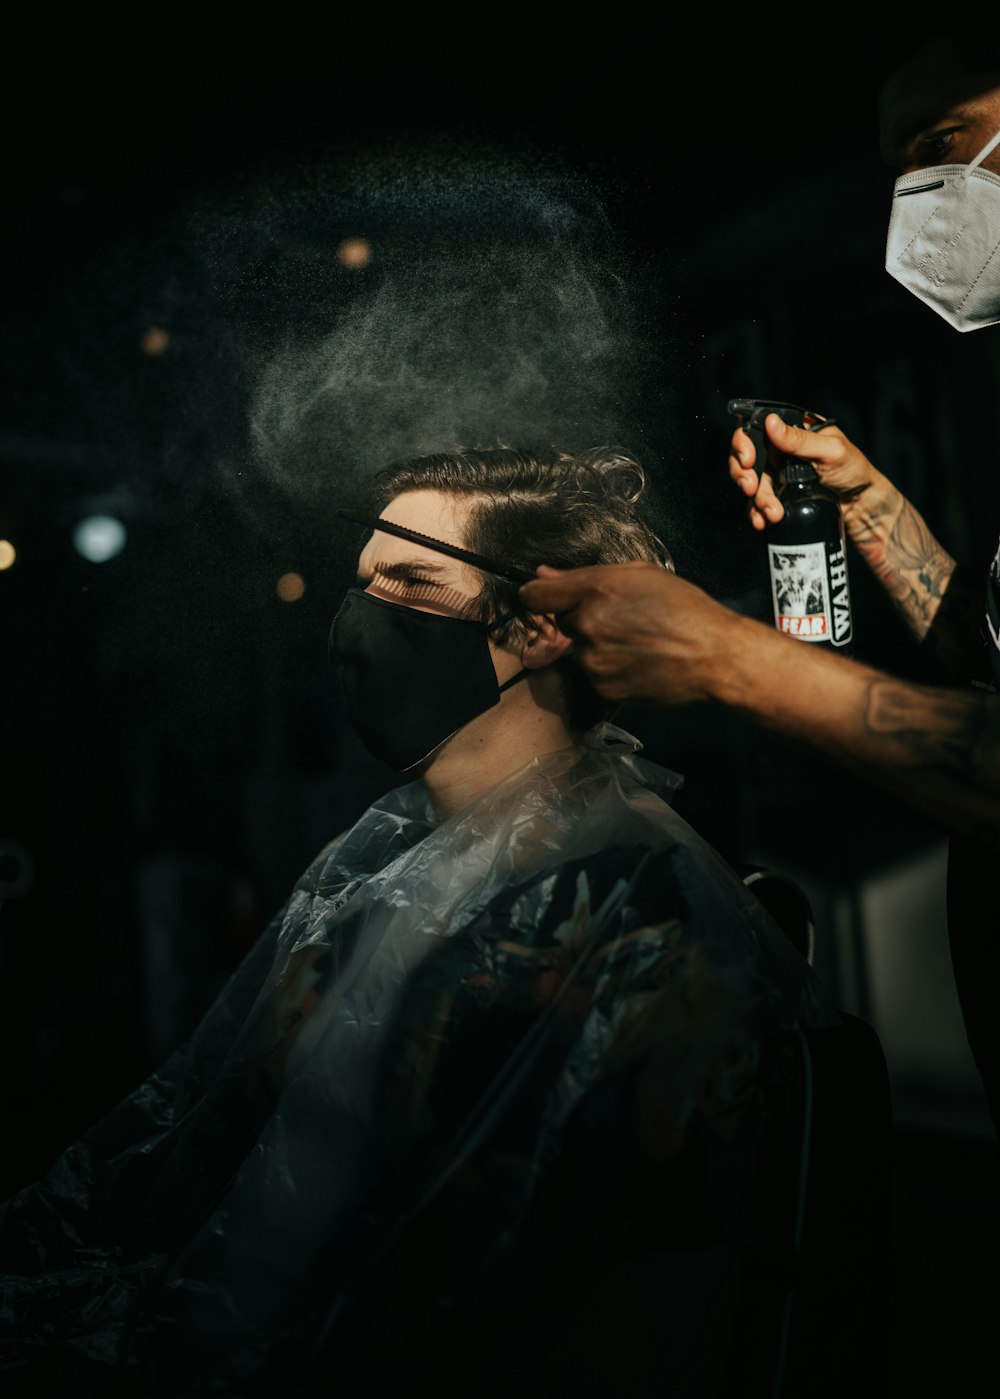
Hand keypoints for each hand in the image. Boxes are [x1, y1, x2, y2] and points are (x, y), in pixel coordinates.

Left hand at [519, 561, 742, 706]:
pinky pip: (594, 674)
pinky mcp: (603, 687)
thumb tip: (543, 575)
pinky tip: (639, 661)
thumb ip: (585, 575)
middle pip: (562, 621)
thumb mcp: (640, 575)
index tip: (550, 598)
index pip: (535, 596)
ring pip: (580, 649)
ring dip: (597, 645)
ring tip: (638, 641)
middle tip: (623, 619)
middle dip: (583, 618)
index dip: (541, 595)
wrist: (715, 656)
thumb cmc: (685, 609)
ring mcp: (594, 660)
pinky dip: (610, 668)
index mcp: (596, 590)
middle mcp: (588, 625)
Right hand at [729, 413, 878, 529]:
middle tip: (751, 488)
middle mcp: (780, 449)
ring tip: (772, 513)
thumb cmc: (854, 471)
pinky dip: (756, 512)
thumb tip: (771, 422)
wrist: (862, 506)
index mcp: (793, 430)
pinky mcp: (779, 495)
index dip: (743, 442)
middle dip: (743, 474)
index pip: (756, 427)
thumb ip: (800, 440)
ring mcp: (778, 473)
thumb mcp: (830, 451)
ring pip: (750, 482)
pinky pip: (757, 502)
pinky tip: (762, 521)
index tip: (748, 461)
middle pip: (745, 456)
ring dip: (756, 499)